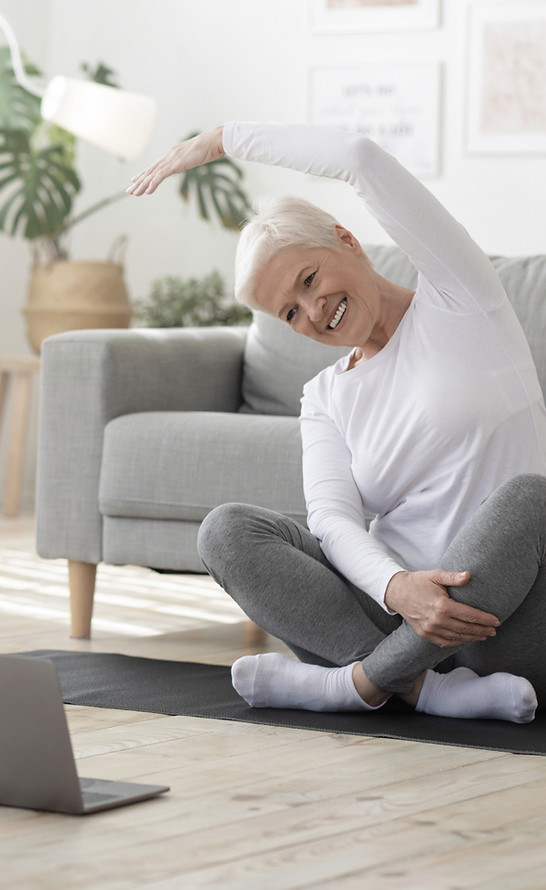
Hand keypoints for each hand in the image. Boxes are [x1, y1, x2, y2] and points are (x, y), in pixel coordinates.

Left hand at [127, 126, 224, 195]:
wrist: (215, 141)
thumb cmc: (210, 147)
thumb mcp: (196, 155)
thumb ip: (190, 158)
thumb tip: (191, 160)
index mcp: (173, 154)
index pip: (155, 166)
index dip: (144, 174)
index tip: (135, 179)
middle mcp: (169, 156)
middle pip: (150, 171)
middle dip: (139, 181)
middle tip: (129, 190)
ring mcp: (172, 160)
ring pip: (153, 174)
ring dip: (142, 185)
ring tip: (134, 193)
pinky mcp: (176, 164)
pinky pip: (161, 176)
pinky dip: (153, 184)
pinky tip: (147, 192)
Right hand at [384, 570, 499, 647]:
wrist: (397, 592)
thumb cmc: (418, 582)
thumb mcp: (436, 575)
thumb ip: (453, 577)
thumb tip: (469, 575)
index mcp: (443, 606)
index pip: (470, 615)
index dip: (485, 619)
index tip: (496, 621)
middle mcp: (437, 620)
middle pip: (466, 628)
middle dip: (483, 630)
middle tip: (494, 630)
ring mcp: (431, 629)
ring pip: (458, 637)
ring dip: (473, 637)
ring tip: (484, 635)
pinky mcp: (425, 634)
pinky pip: (445, 642)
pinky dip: (458, 642)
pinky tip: (466, 639)